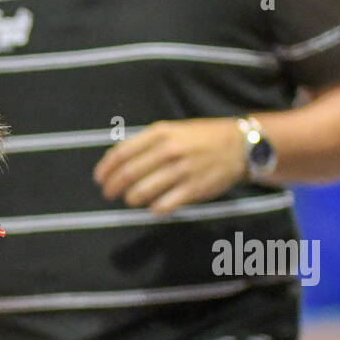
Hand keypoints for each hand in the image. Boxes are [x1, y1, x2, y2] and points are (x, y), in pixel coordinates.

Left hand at [93, 118, 246, 215]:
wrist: (240, 145)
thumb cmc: (200, 138)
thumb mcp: (172, 131)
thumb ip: (145, 144)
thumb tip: (115, 161)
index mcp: (161, 134)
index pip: (122, 153)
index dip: (105, 169)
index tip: (99, 179)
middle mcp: (169, 151)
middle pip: (128, 174)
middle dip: (112, 187)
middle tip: (108, 194)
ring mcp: (182, 171)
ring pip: (142, 192)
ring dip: (131, 199)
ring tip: (131, 199)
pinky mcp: (193, 190)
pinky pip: (164, 206)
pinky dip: (154, 209)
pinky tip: (153, 207)